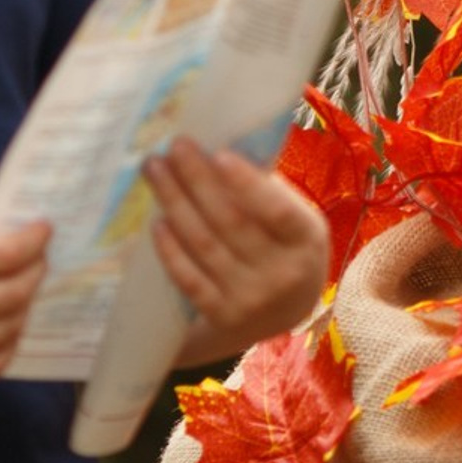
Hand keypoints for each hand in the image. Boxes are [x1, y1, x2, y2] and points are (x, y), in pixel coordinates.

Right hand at [0, 212, 50, 384]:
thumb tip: (18, 238)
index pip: (8, 255)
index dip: (35, 240)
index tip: (44, 230)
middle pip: (15, 294)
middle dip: (36, 271)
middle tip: (37, 258)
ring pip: (9, 329)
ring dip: (25, 306)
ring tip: (20, 289)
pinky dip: (7, 345)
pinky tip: (4, 325)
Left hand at [147, 141, 330, 366]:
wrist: (287, 316)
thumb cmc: (289, 250)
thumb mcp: (298, 223)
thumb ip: (269, 194)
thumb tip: (221, 149)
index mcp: (306, 240)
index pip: (277, 209)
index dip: (247, 183)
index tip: (218, 153)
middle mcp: (281, 273)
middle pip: (231, 222)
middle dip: (197, 180)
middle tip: (174, 146)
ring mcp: (249, 298)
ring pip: (204, 245)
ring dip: (175, 204)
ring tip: (155, 171)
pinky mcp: (221, 316)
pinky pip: (189, 278)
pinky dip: (171, 249)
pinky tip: (157, 221)